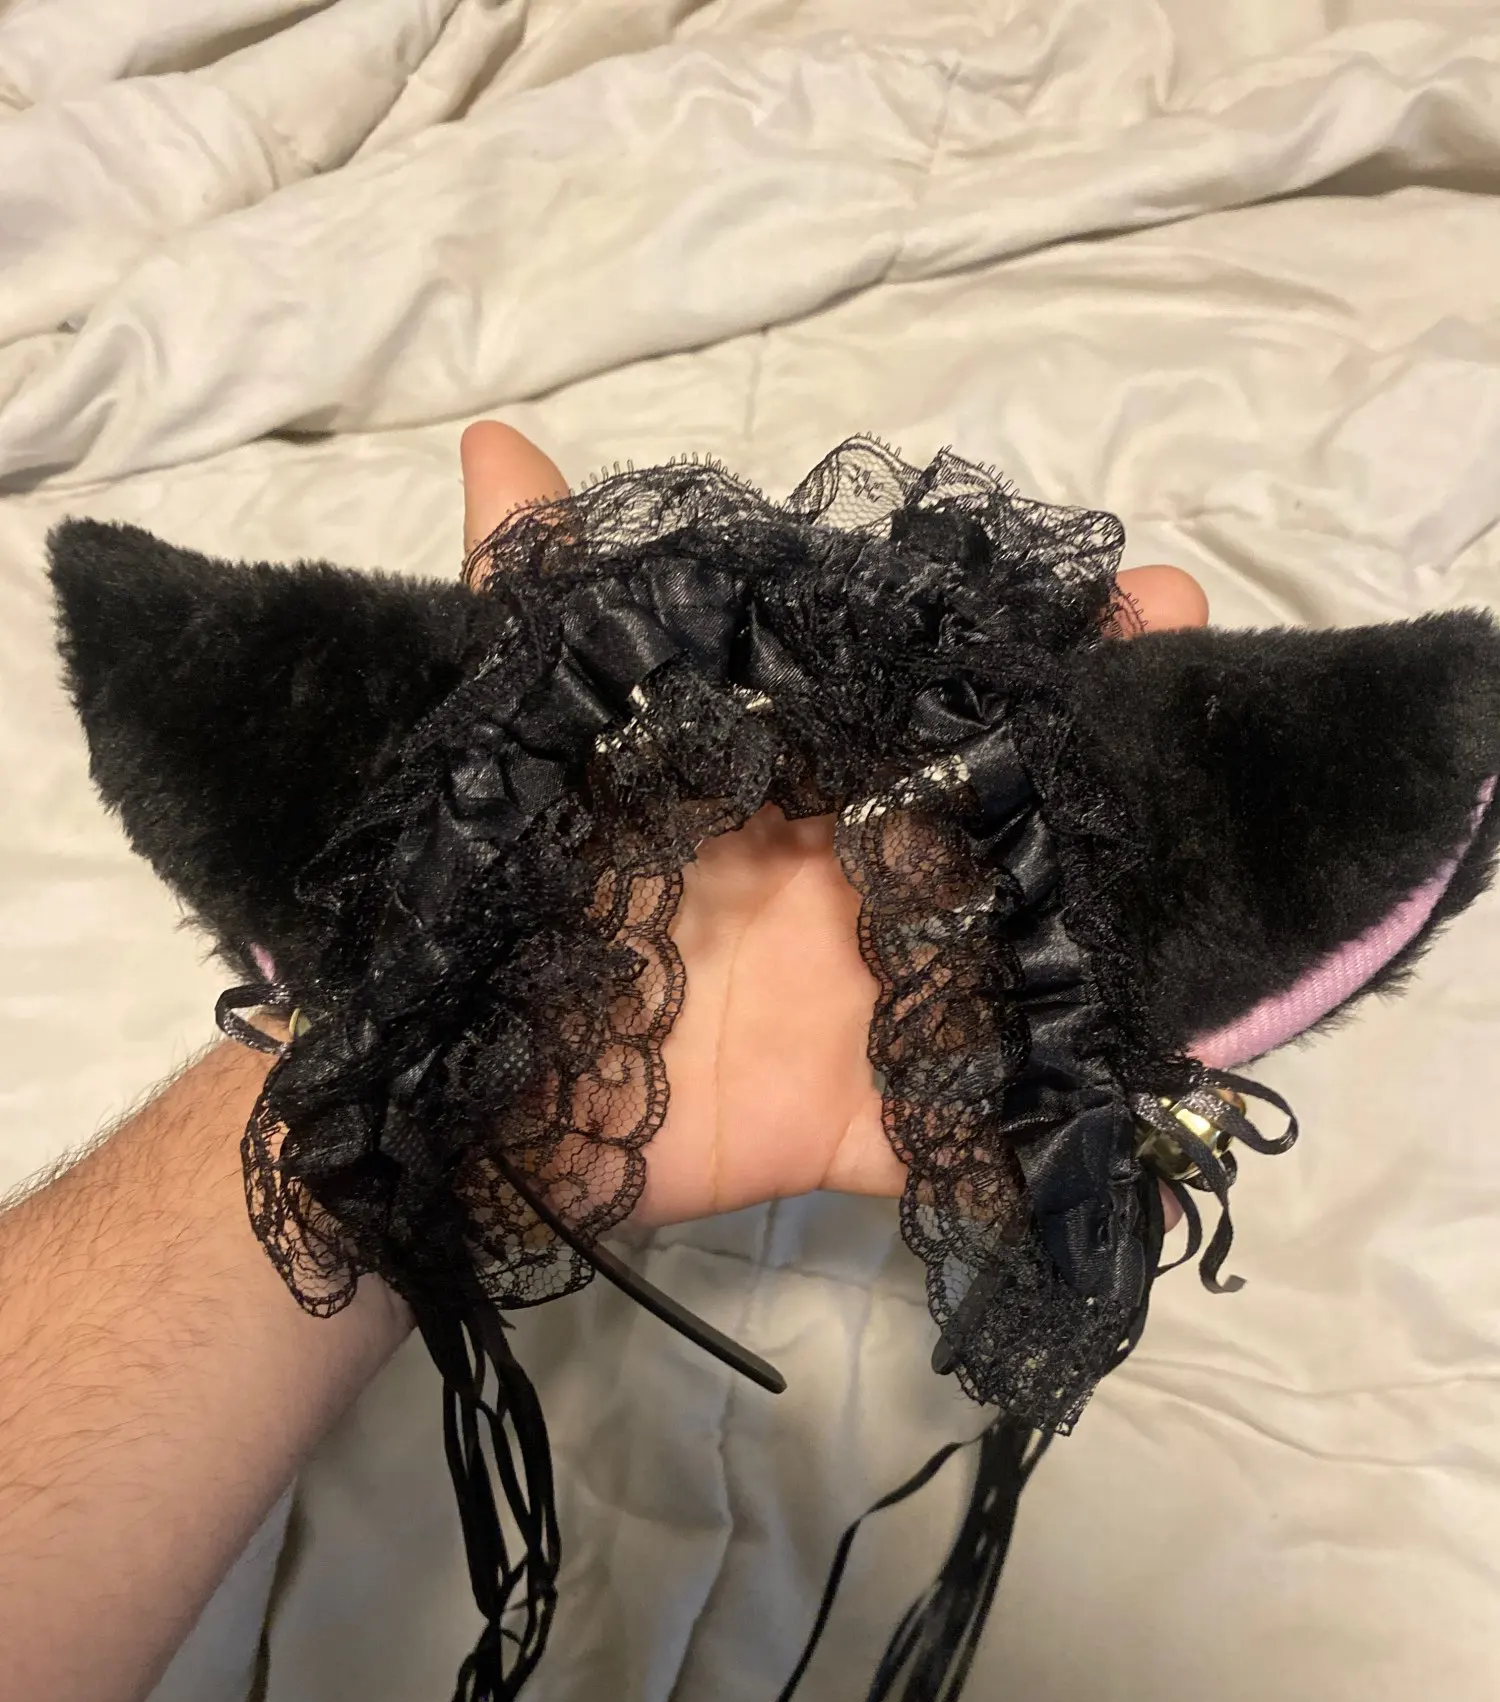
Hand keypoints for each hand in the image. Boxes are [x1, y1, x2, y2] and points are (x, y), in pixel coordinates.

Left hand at [460, 423, 1208, 1229]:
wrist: (457, 1070)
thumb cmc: (507, 887)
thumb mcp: (523, 734)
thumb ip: (533, 602)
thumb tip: (491, 440)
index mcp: (807, 784)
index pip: (951, 700)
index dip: (1053, 650)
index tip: (1150, 598)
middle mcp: (867, 883)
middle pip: (1023, 826)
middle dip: (1125, 778)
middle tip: (1212, 730)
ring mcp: (877, 1007)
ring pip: (1030, 973)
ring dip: (1128, 956)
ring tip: (1234, 923)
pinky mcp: (860, 1123)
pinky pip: (971, 1151)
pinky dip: (1050, 1164)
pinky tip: (1160, 1178)